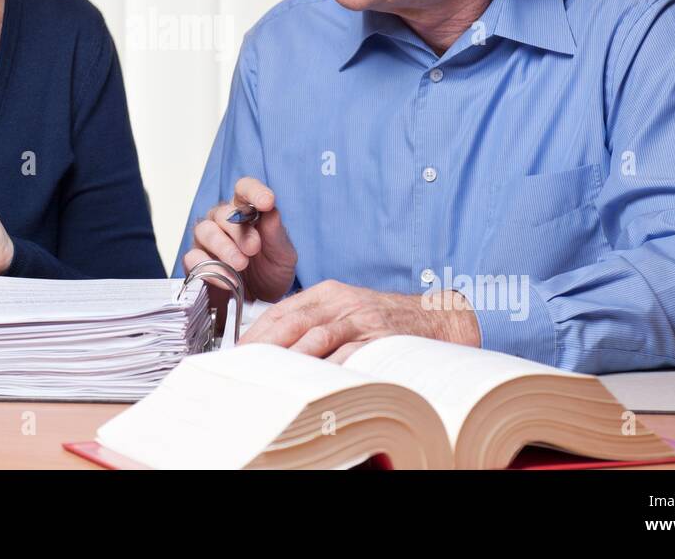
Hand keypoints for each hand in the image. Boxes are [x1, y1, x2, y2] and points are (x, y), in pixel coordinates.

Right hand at [182, 176, 297, 302]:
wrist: (261, 302)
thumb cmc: (271, 272)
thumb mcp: (283, 256)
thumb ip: (277, 234)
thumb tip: (271, 211)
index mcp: (246, 211)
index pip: (244, 189)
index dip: (254, 191)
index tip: (266, 202)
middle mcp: (223, 221)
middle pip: (223, 213)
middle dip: (239, 231)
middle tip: (254, 248)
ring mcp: (207, 241)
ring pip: (205, 231)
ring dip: (223, 247)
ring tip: (240, 264)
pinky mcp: (196, 262)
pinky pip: (193, 258)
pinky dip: (209, 267)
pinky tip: (225, 278)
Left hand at [239, 280, 481, 361]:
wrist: (436, 317)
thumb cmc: (384, 318)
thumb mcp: (345, 308)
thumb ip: (313, 321)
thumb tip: (275, 345)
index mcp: (328, 292)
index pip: (282, 311)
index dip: (256, 332)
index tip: (238, 352)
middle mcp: (342, 302)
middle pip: (292, 323)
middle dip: (265, 346)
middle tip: (246, 366)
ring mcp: (362, 319)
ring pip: (317, 338)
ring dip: (292, 359)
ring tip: (271, 376)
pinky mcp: (380, 338)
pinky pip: (349, 354)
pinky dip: (329, 369)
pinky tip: (314, 382)